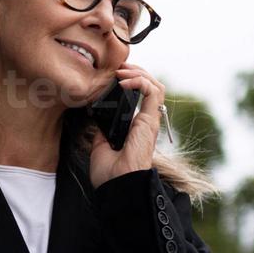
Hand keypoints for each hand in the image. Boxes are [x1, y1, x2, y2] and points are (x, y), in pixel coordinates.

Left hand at [87, 64, 165, 188]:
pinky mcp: (150, 120)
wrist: (116, 184)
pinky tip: (123, 83)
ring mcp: (149, 120)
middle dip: (135, 72)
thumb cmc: (109, 173)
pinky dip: (139, 81)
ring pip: (155, 85)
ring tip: (121, 72)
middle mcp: (146, 121)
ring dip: (138, 73)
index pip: (141, 95)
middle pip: (150, 86)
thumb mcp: (100, 145)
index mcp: (136, 127)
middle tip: (118, 68)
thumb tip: (98, 117)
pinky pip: (153, 91)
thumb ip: (103, 129)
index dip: (130, 81)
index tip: (113, 76)